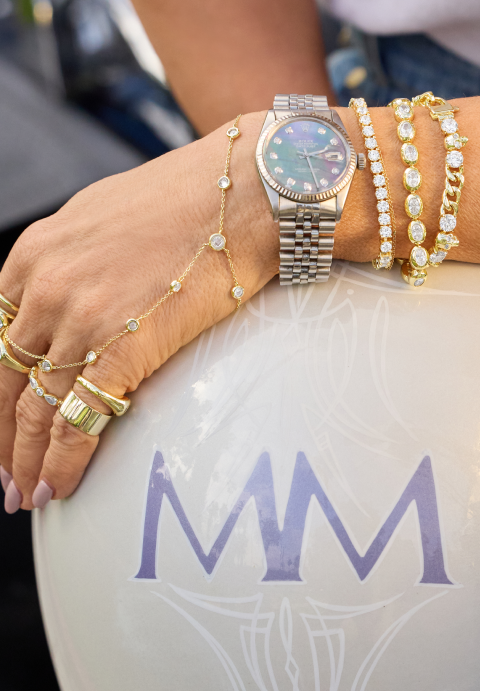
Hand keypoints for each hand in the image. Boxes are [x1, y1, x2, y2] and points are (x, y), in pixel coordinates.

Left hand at [0, 116, 277, 510]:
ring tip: (28, 497)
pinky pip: (77, 421)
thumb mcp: (104, 216)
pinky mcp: (119, 347)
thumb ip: (74, 260)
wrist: (245, 193)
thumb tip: (78, 295)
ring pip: (35, 408)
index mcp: (34, 254)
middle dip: (1, 438)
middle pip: (4, 380)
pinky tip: (60, 489)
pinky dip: (63, 463)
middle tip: (5, 478)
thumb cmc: (193, 197)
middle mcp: (43, 287)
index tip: (1, 424)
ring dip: (28, 461)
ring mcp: (78, 318)